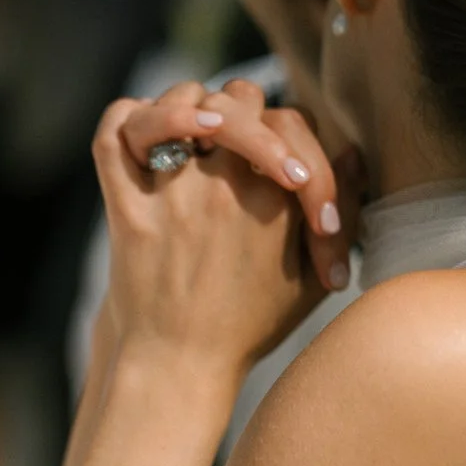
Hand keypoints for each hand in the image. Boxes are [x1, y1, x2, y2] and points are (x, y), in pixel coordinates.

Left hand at [90, 85, 324, 374]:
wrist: (182, 366)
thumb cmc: (250, 325)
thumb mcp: (311, 278)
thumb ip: (339, 212)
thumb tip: (351, 152)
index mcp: (275, 200)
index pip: (291, 121)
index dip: (296, 142)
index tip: (291, 180)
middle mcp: (222, 187)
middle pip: (238, 98)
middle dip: (247, 113)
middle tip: (242, 143)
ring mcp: (170, 194)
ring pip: (180, 101)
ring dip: (191, 106)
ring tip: (200, 132)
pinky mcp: (126, 207)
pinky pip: (114, 135)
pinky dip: (128, 118)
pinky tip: (149, 130)